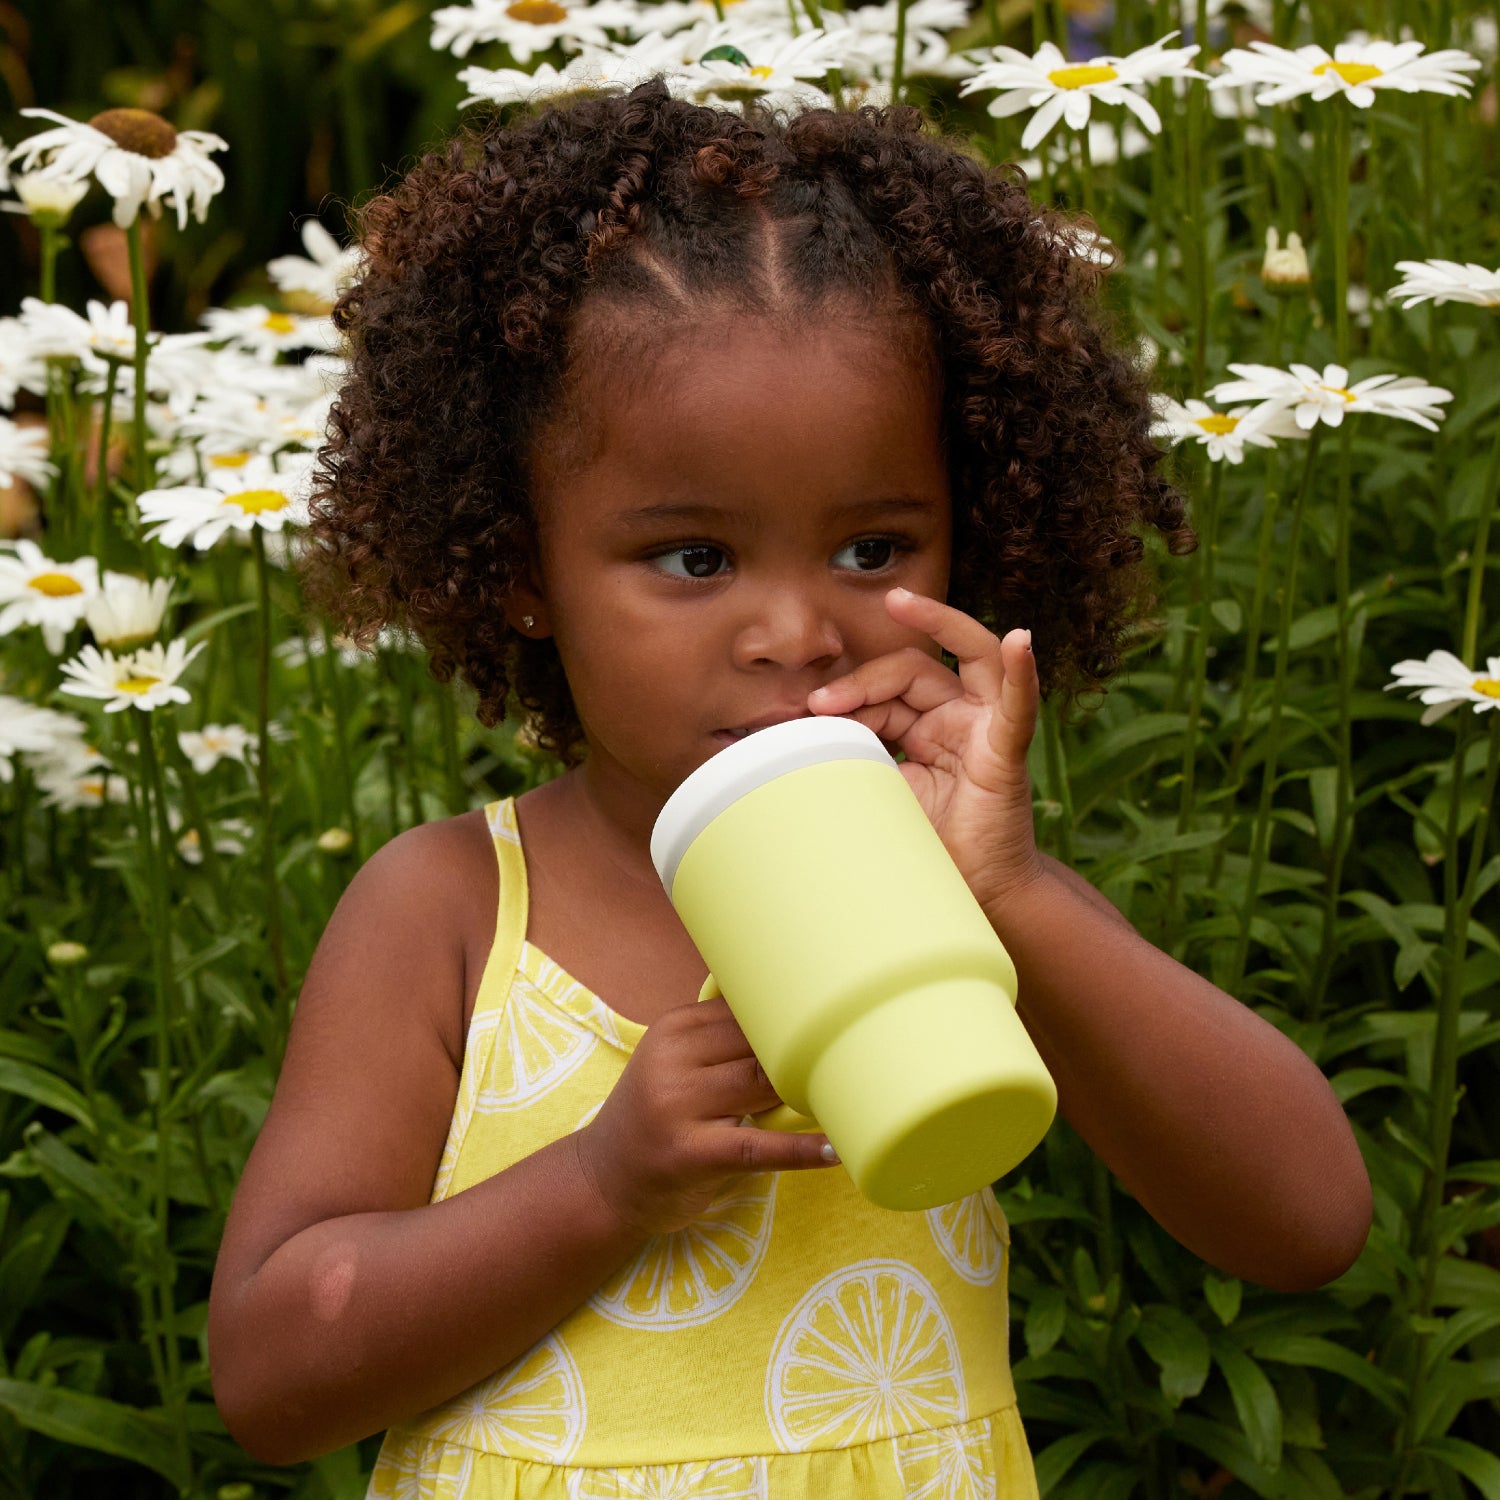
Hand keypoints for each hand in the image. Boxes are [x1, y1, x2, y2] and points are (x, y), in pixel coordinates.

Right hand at [575, 997, 836, 1236]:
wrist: (604, 1180)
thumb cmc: (657, 1118)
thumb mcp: (674, 1065)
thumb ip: (722, 1040)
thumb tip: (800, 1013)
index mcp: (673, 1030)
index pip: (748, 1012)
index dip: (793, 1022)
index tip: (837, 1020)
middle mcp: (672, 1061)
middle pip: (760, 1047)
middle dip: (803, 1057)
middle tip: (851, 1062)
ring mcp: (677, 1107)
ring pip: (764, 1087)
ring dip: (805, 1094)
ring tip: (845, 1097)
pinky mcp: (690, 1154)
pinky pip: (758, 1148)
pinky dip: (802, 1150)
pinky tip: (834, 1149)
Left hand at [806, 587, 1044, 913]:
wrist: (974, 896)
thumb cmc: (927, 847)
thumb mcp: (876, 794)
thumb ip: (847, 764)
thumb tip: (778, 749)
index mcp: (923, 727)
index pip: (884, 692)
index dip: (846, 697)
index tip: (804, 717)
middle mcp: (956, 718)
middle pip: (913, 669)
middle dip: (864, 679)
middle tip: (819, 704)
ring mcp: (985, 728)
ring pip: (968, 657)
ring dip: (936, 624)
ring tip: (902, 602)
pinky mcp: (1007, 750)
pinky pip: (1019, 704)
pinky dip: (1022, 670)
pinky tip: (1020, 642)